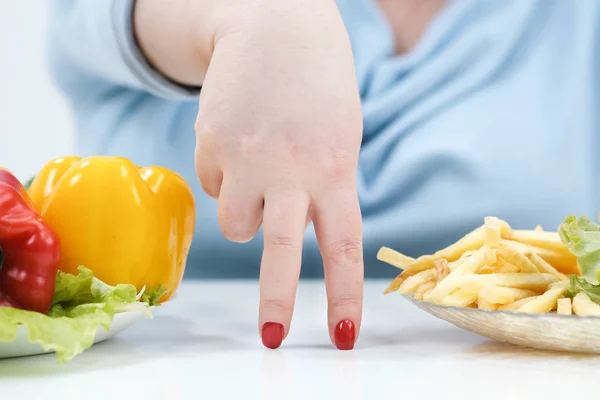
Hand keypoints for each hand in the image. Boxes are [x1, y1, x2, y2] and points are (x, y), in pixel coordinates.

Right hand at [194, 1, 363, 349]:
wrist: (274, 28)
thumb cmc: (315, 89)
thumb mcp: (339, 138)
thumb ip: (323, 187)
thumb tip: (273, 230)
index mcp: (334, 169)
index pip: (342, 245)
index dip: (344, 295)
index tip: (345, 336)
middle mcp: (290, 170)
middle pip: (281, 249)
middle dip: (276, 299)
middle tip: (273, 338)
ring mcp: (247, 158)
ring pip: (234, 224)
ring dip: (244, 213)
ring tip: (258, 171)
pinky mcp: (210, 145)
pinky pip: (212, 186)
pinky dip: (225, 175)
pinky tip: (240, 139)